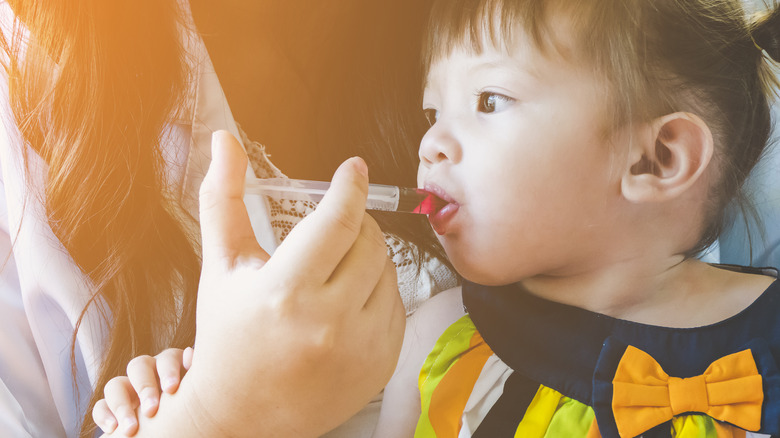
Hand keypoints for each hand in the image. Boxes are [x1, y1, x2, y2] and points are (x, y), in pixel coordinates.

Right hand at [93, 348, 192, 435]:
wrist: (177, 426)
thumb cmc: (193, 406)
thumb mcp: (193, 389)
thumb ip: (193, 371)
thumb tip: (190, 353)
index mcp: (171, 365)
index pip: (167, 358)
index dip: (168, 371)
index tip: (172, 389)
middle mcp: (147, 372)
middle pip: (138, 366)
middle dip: (144, 388)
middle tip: (152, 411)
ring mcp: (127, 387)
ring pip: (115, 384)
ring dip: (121, 406)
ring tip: (131, 429)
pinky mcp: (111, 406)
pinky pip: (101, 405)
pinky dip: (104, 416)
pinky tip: (113, 430)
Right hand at [138, 131, 404, 436]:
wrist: (241, 414)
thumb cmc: (226, 335)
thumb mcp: (220, 265)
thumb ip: (222, 198)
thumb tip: (224, 141)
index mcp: (285, 293)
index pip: (339, 220)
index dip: (351, 186)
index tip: (354, 169)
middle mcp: (328, 322)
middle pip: (370, 242)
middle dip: (356, 222)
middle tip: (335, 226)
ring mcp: (360, 347)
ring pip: (388, 270)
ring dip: (367, 257)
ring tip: (333, 270)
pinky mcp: (381, 364)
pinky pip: (397, 303)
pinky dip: (378, 291)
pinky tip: (347, 301)